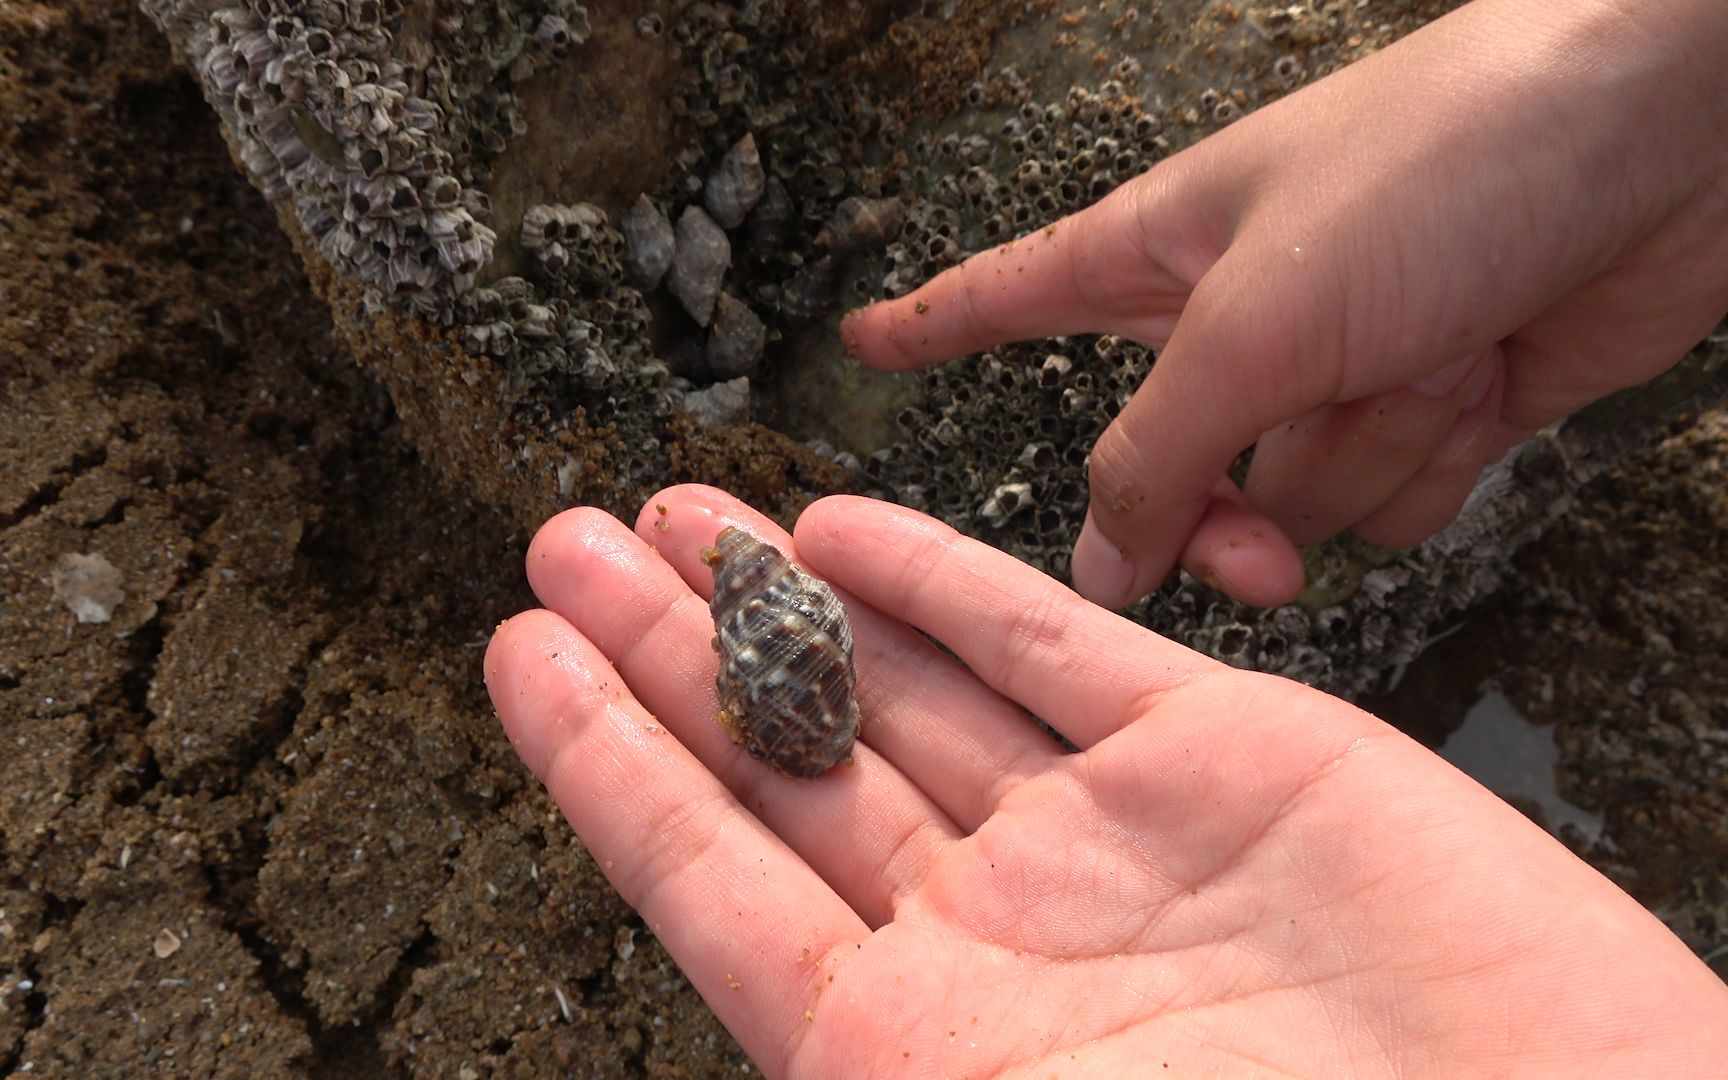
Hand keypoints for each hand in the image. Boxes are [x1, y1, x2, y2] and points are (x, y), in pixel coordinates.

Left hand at [486, 487, 1727, 1076]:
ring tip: (675, 510)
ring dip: (785, 591)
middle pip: (789, 758)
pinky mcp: (1233, 753)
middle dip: (668, 646)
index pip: (710, 880)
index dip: (604, 762)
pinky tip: (854, 528)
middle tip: (565, 545)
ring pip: (903, 682)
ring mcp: (1112, 838)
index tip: (518, 659)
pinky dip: (952, 581)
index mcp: (923, 1055)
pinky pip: (1055, 646)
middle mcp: (1003, 935)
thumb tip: (785, 1056)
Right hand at [843, 0, 1727, 608]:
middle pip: (1167, 468)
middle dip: (1218, 511)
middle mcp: (1242, 321)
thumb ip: (1157, 456)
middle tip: (1247, 538)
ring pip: (1289, 504)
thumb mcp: (1257, 317)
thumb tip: (1094, 564)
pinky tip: (1483, 377)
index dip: (934, 322)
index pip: (1013, 293)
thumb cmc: (1443, 162)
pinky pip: (1391, 507)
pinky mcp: (1433, 409)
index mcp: (1164, 254)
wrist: (1660, 141)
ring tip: (1427, 354)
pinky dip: (1439, 459)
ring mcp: (1337, 372)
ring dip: (1362, 453)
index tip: (862, 341)